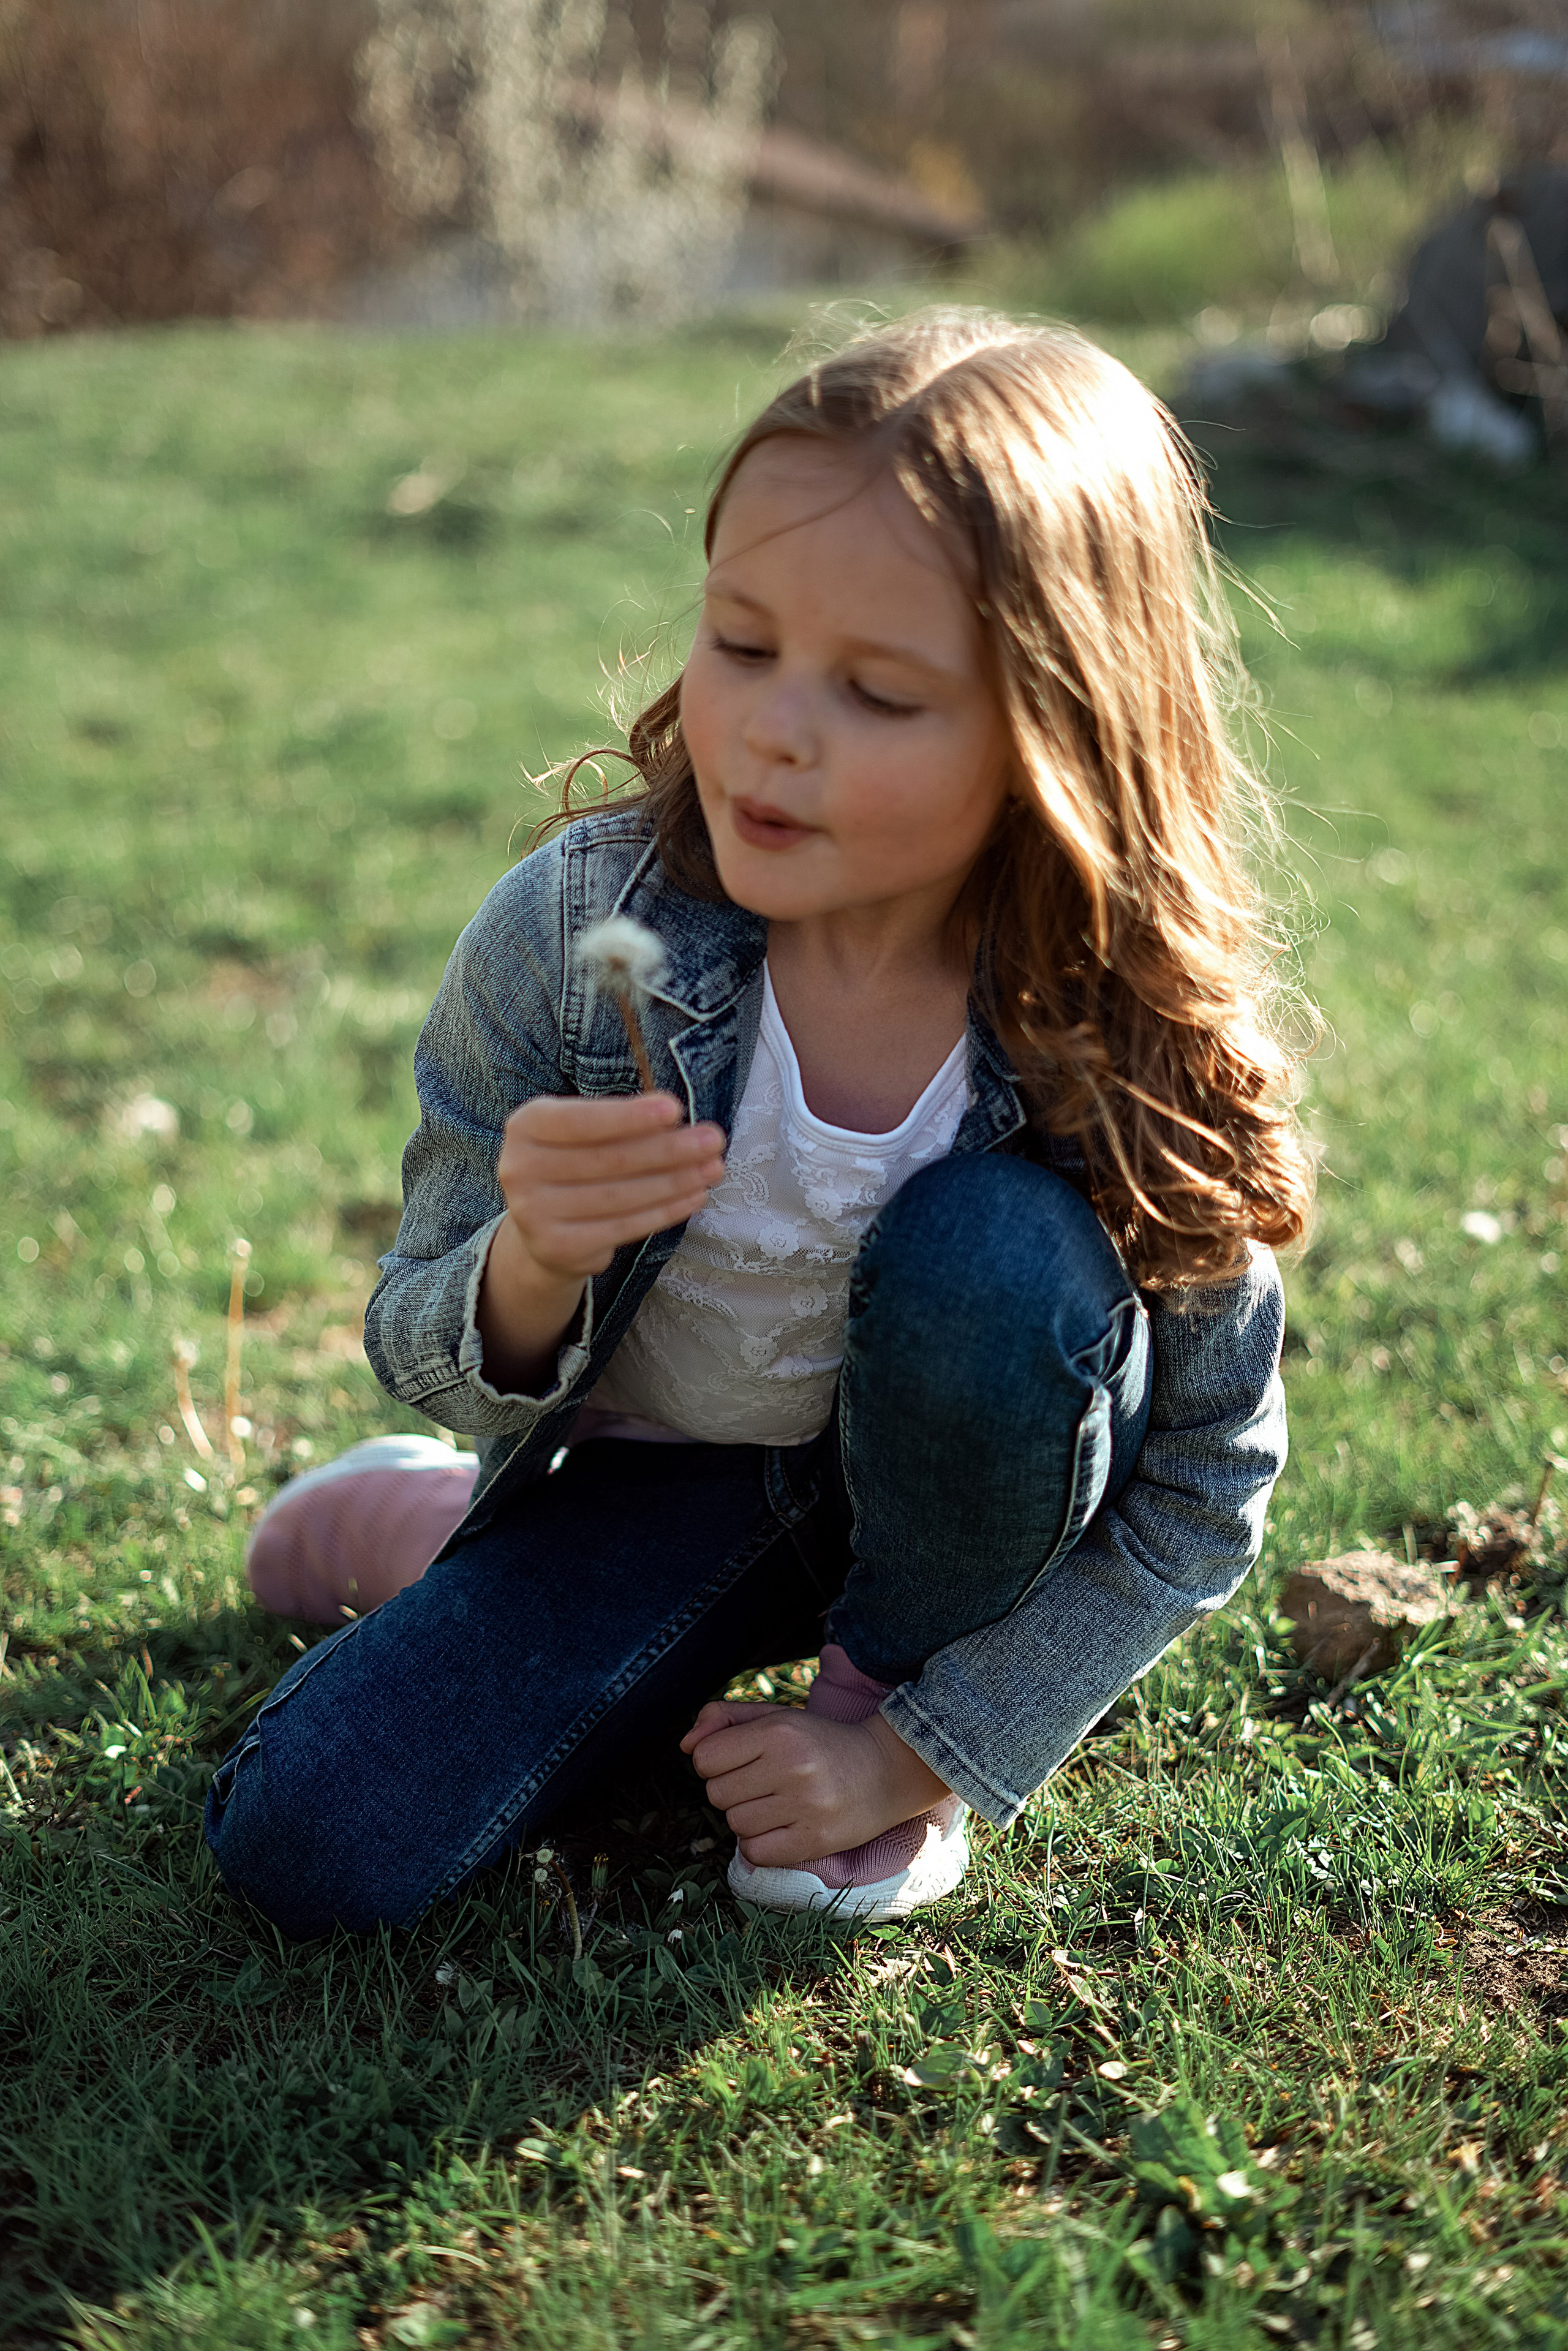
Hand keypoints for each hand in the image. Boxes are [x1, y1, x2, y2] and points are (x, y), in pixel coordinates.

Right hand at [477, 1092, 724, 1393]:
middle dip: (669, 1149)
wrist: (544, 1228)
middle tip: (713, 1140)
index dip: (630, 1117)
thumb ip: (621, 1122)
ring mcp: (534, 1212)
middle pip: (608, 1159)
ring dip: (675, 1181)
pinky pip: (623, 1227)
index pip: (581, 1120)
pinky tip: (694, 1197)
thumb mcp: (585, 1131)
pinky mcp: (557, 1246)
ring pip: (620, 1195)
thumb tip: (677, 1121)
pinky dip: (665, 1211)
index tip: (676, 1109)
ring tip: (713, 1169)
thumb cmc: (576, 1163)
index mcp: (526, 1125)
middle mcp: (520, 1168)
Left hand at [680, 1700, 951, 1867]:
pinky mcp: (815, 1841)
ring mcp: (805, 1807)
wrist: (885, 1770)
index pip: (704, 1758)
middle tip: (764, 1783)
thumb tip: (684, 1745)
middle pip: (716, 1794)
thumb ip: (723, 1720)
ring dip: (748, 1818)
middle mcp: (791, 1767)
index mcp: (778, 1731)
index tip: (741, 1761)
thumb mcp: (775, 1717)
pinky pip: (755, 1853)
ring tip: (778, 1804)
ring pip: (734, 1824)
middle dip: (732, 1790)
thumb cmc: (819, 1742)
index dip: (715, 1762)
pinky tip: (782, 1828)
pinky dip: (760, 1844)